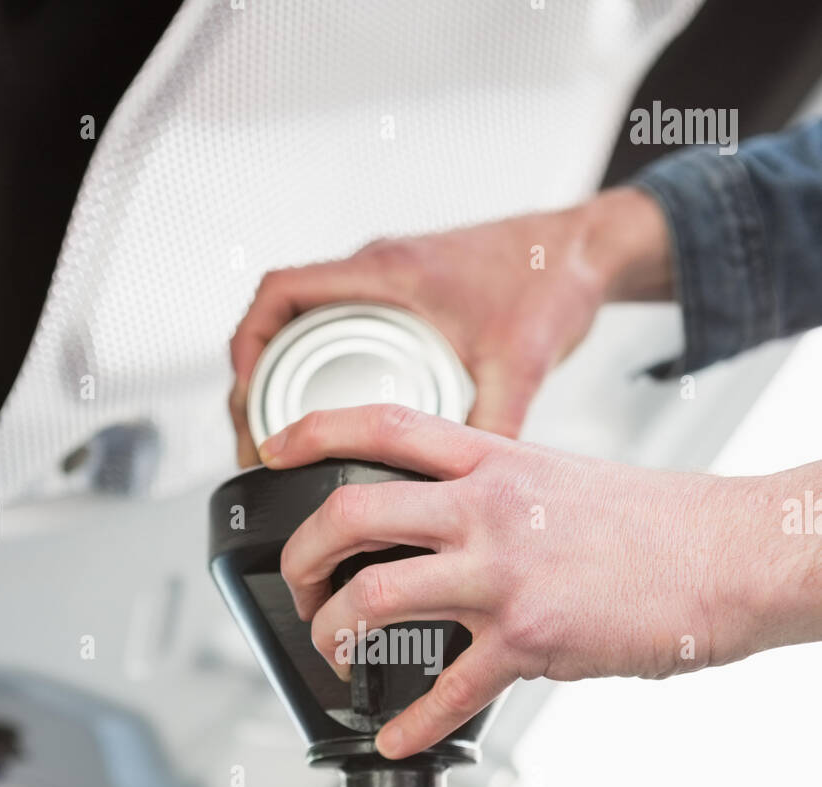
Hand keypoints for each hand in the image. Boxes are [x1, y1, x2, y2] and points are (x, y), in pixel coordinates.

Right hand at [230, 188, 672, 464]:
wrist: (586, 252)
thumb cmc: (552, 279)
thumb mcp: (518, 363)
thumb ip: (493, 424)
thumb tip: (468, 491)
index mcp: (389, 272)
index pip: (282, 294)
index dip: (247, 347)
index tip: (243, 398)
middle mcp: (379, 273)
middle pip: (281, 322)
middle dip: (257, 381)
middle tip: (260, 442)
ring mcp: (389, 284)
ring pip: (307, 329)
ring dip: (287, 377)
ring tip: (284, 438)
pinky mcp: (405, 300)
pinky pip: (341, 332)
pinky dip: (323, 371)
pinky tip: (335, 416)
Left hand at [258, 405, 807, 759]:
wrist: (725, 556)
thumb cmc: (652, 523)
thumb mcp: (560, 480)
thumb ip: (494, 495)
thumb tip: (446, 524)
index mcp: (495, 461)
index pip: (384, 425)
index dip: (314, 432)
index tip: (272, 449)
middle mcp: (488, 509)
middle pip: (351, 515)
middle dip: (302, 558)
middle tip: (301, 587)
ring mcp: (503, 573)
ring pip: (377, 597)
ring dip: (336, 636)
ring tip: (337, 655)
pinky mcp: (529, 638)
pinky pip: (448, 691)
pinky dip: (411, 726)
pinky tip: (396, 740)